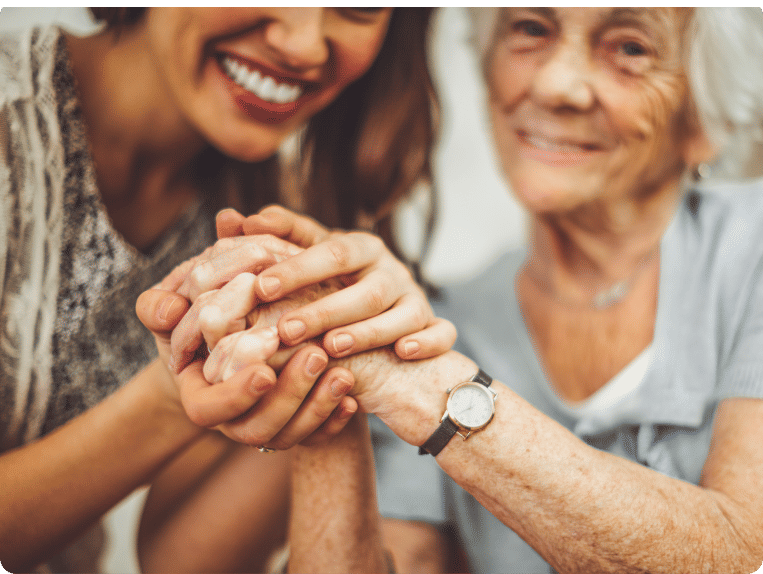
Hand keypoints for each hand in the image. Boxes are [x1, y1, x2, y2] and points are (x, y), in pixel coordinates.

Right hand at [137, 282, 356, 448]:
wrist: (234, 338)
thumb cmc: (201, 318)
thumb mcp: (179, 309)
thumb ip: (161, 307)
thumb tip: (168, 309)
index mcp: (199, 397)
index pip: (208, 411)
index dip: (235, 395)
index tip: (265, 370)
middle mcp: (232, 422)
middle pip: (256, 430)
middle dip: (288, 396)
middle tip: (316, 355)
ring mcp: (266, 428)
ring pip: (289, 437)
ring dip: (317, 407)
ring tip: (342, 373)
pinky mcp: (296, 426)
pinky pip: (316, 438)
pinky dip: (334, 422)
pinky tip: (353, 401)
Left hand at [217, 205, 456, 359]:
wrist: (383, 319)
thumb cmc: (333, 285)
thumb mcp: (305, 261)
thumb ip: (271, 242)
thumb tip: (226, 218)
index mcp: (359, 248)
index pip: (330, 250)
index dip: (297, 268)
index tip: (259, 285)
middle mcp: (390, 270)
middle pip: (365, 287)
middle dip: (326, 308)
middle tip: (286, 329)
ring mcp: (415, 298)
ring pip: (402, 311)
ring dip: (368, 330)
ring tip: (333, 346)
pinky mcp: (434, 326)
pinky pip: (441, 332)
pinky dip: (428, 341)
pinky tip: (404, 353)